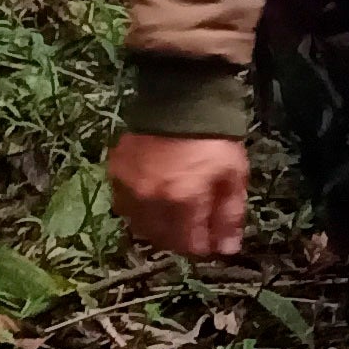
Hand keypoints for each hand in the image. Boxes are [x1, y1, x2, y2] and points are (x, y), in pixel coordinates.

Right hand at [109, 132, 248, 257]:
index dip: (203, 246)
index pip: (189, 244)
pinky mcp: (115, 172)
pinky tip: (154, 197)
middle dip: (182, 239)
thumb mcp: (234, 175)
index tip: (211, 240)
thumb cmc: (215, 140)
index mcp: (183, 200)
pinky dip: (139, 208)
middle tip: (195, 227)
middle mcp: (151, 199)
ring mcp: (129, 186)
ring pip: (140, 226)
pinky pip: (124, 204)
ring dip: (159, 227)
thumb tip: (226, 250)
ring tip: (175, 213)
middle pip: (163, 239)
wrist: (183, 99)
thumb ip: (229, 215)